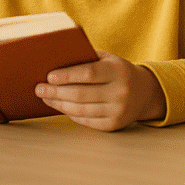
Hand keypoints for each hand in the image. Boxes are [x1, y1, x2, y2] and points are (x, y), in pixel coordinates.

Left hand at [35, 50, 167, 131]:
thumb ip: (88, 59)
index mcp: (119, 71)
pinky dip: (70, 114)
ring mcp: (118, 110)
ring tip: (46, 98)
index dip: (67, 75)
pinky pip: (86, 120)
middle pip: (81, 94)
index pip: (89, 73)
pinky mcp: (113, 125)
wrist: (145, 93)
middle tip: (39, 89)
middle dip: (56, 92)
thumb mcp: (110, 60)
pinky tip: (61, 107)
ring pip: (80, 110)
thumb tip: (55, 62)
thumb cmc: (119, 72)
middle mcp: (120, 92)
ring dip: (59, 104)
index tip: (49, 76)